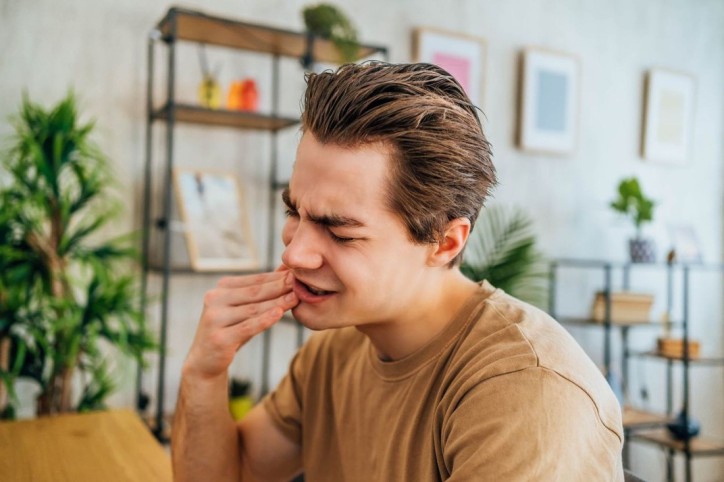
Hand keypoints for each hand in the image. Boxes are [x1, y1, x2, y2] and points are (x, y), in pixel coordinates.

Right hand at [183, 270, 298, 379]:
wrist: (206, 361)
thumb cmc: (231, 330)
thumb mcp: (245, 308)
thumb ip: (263, 289)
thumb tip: (287, 268)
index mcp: (220, 289)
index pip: (254, 281)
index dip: (276, 278)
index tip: (296, 275)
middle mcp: (214, 300)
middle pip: (254, 293)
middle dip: (279, 287)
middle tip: (299, 283)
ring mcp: (214, 318)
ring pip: (253, 309)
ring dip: (277, 303)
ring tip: (296, 297)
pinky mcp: (219, 338)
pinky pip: (247, 327)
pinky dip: (264, 320)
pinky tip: (279, 313)